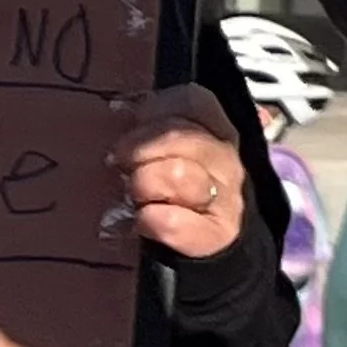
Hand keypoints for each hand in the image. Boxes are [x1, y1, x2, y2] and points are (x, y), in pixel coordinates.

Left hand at [109, 86, 247, 258]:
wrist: (207, 246)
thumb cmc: (179, 192)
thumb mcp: (175, 152)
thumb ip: (156, 128)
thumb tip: (119, 106)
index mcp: (218, 129)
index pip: (192, 100)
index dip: (155, 109)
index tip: (133, 127)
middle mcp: (227, 158)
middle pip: (180, 135)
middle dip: (139, 148)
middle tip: (120, 163)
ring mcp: (226, 195)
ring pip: (176, 174)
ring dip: (143, 184)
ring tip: (134, 195)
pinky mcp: (215, 233)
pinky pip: (173, 221)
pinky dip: (150, 220)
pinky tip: (142, 221)